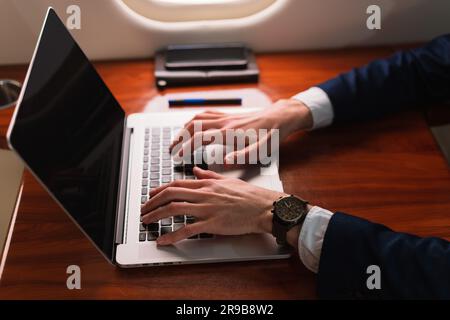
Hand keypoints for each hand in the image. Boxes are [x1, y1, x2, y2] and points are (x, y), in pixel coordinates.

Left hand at [141, 167, 286, 244]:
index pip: (176, 184)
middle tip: (143, 209)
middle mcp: (203, 194)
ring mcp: (206, 209)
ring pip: (174, 209)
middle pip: (170, 195)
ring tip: (146, 221)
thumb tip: (197, 171)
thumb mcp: (227, 180)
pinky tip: (163, 240)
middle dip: (152, 202)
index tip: (150, 195)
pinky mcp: (212, 224)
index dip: (159, 190)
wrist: (263, 207)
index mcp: (206, 184)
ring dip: (156, 215)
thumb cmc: (249, 196)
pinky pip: (187, 230)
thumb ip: (209, 175)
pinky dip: (172, 235)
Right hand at [170, 99, 312, 162]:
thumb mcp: (261, 151)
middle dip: (179, 138)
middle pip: (193, 126)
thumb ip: (242, 157)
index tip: (178, 156)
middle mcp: (224, 122)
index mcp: (229, 133)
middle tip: (171, 149)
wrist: (280, 118)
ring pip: (197, 118)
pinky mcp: (228, 115)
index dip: (186, 147)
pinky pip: (206, 114)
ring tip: (177, 139)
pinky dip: (195, 120)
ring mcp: (226, 117)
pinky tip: (192, 125)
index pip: (200, 138)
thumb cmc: (271, 136)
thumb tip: (224, 161)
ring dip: (184, 128)